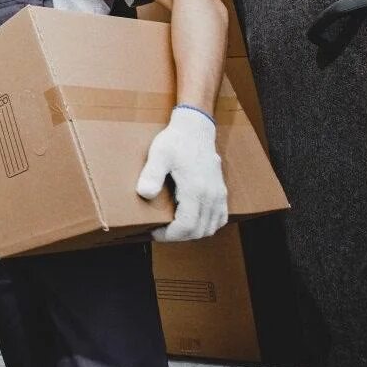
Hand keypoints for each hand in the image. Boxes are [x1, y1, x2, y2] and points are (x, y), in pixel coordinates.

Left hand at [136, 106, 227, 241]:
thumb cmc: (176, 141)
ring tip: (173, 228)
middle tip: (160, 231)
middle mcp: (211, 195)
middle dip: (178, 236)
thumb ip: (152, 174)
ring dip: (192, 233)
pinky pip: (220, 218)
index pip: (187, 226)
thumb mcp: (159, 154)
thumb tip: (144, 194)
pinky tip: (193, 221)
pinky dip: (207, 225)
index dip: (169, 235)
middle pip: (198, 231)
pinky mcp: (221, 192)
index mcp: (195, 189)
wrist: (195, 129)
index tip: (154, 232)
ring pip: (210, 228)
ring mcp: (219, 194)